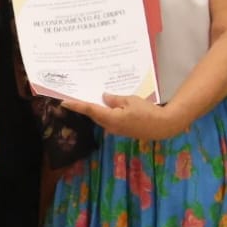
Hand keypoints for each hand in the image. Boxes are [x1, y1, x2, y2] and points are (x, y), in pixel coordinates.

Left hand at [61, 94, 182, 141]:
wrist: (163, 126)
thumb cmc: (147, 112)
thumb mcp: (130, 100)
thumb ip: (115, 99)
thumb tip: (104, 97)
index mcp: (111, 118)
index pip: (90, 110)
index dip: (76, 105)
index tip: (64, 102)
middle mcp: (110, 126)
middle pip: (93, 115)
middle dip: (84, 106)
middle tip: (74, 97)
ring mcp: (116, 129)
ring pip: (101, 118)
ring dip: (94, 109)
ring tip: (88, 98)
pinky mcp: (122, 130)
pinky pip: (109, 120)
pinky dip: (104, 112)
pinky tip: (105, 105)